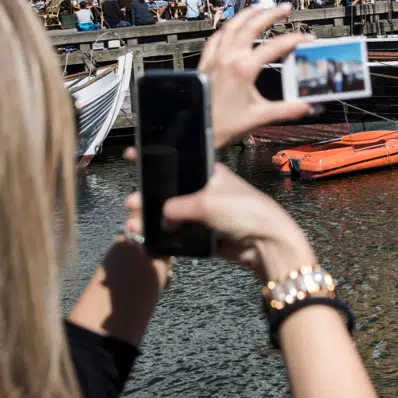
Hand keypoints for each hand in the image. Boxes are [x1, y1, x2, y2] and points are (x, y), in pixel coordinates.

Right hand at [125, 165, 314, 280]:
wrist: (266, 243)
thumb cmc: (244, 211)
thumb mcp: (207, 202)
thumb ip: (178, 207)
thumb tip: (159, 216)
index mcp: (208, 172)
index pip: (176, 162)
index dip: (155, 158)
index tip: (131, 155)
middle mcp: (204, 190)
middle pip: (170, 191)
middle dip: (149, 196)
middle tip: (130, 202)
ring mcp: (204, 213)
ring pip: (171, 215)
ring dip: (152, 219)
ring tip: (134, 224)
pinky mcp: (205, 235)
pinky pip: (180, 235)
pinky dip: (166, 237)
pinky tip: (148, 238)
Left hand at [197, 3, 312, 147]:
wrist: (197, 128)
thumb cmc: (222, 124)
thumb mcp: (259, 117)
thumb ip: (286, 110)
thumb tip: (306, 106)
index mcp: (243, 69)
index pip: (275, 46)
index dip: (294, 40)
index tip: (305, 39)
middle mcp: (228, 58)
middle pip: (252, 26)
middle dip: (271, 14)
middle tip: (284, 9)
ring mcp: (216, 58)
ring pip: (232, 26)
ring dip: (248, 15)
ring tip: (260, 8)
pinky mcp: (207, 63)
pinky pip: (216, 38)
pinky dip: (227, 29)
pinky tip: (231, 27)